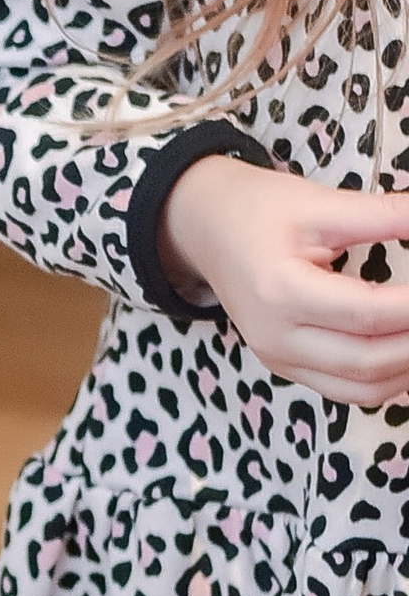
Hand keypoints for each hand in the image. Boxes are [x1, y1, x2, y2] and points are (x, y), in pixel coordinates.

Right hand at [161, 158, 408, 407]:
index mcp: (280, 291)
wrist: (206, 230)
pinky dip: (385, 382)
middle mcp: (275, 336)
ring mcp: (278, 358)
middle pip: (367, 361)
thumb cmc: (257, 212)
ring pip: (360, 388)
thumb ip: (386, 215)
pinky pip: (345, 391)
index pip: (367, 313)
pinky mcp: (285, 366)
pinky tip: (407, 358)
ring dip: (406, 370)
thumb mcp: (321, 204)